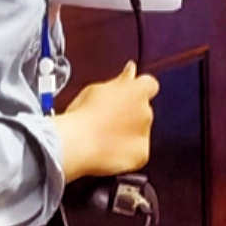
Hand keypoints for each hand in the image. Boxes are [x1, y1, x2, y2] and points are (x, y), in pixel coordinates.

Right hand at [55, 65, 160, 179]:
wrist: (76, 144)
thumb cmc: (81, 115)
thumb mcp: (96, 89)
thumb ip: (119, 80)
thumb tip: (130, 70)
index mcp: (137, 91)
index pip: (149, 84)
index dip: (138, 89)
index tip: (126, 94)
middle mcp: (146, 111)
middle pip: (143, 110)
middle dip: (130, 114)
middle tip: (106, 119)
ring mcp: (145, 134)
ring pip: (140, 131)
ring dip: (128, 133)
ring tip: (102, 136)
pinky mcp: (141, 155)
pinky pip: (137, 152)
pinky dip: (126, 152)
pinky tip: (107, 150)